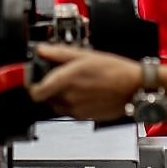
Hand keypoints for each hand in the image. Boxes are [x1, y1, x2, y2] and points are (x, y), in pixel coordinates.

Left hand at [27, 44, 141, 120]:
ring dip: (59, 95)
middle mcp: (68, 98)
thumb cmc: (115, 71)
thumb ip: (59, 53)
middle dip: (48, 86)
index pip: (35, 91)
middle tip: (58, 76)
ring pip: (56, 104)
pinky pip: (69, 111)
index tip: (34, 78)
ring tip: (75, 83)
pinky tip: (84, 92)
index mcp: (66, 81)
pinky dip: (71, 102)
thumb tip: (42, 50)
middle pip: (45, 97)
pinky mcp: (84, 117)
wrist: (134, 88)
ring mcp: (76, 110)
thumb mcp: (85, 54)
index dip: (31, 84)